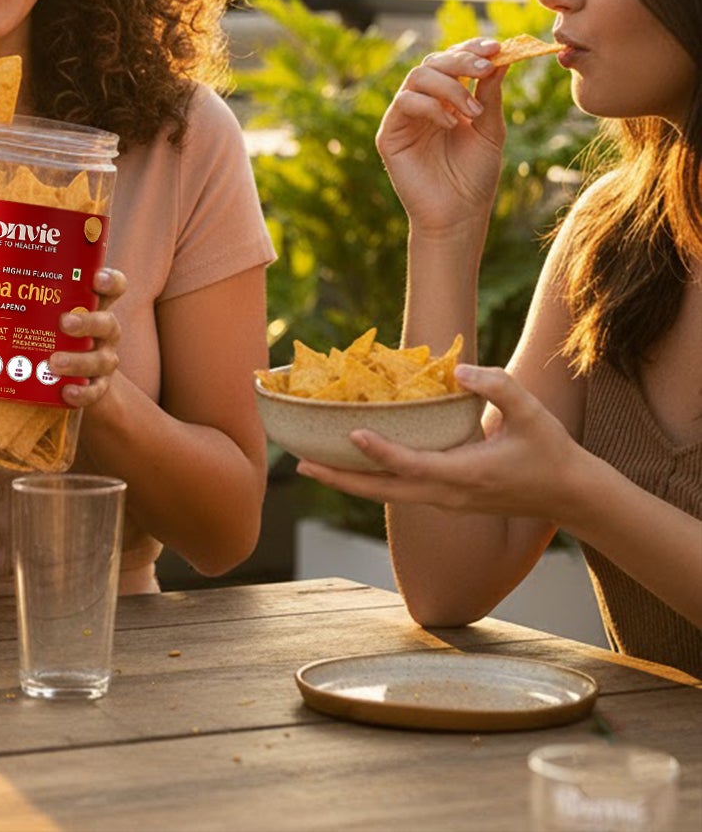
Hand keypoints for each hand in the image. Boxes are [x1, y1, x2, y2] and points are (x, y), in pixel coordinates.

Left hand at [52, 266, 125, 408]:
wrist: (75, 374)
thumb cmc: (54, 332)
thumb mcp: (49, 311)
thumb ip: (32, 297)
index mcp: (95, 306)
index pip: (113, 287)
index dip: (110, 281)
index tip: (96, 278)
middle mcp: (104, 331)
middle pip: (107, 323)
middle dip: (87, 322)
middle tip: (64, 323)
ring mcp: (104, 358)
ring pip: (101, 359)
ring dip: (78, 361)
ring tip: (53, 362)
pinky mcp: (99, 384)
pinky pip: (96, 390)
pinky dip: (82, 392)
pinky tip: (66, 392)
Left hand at [296, 365, 579, 520]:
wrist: (572, 495)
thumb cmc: (551, 450)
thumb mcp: (531, 411)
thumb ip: (497, 386)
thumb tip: (459, 370)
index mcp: (468, 475)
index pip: (413, 465)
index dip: (381, 451)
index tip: (352, 434)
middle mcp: (450, 495)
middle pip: (384, 492)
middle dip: (341, 480)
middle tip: (301, 466)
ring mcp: (447, 501)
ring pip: (388, 495)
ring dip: (349, 483)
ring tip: (310, 466)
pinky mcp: (447, 499)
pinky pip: (400, 491)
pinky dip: (370, 480)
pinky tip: (349, 465)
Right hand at [376, 38, 508, 234]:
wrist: (459, 216)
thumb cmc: (475, 177)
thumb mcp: (490, 130)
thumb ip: (490, 94)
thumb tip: (501, 57)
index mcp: (447, 99)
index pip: (453, 61)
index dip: (471, 49)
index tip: (496, 48)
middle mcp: (423, 103)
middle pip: (434, 62)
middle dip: (461, 60)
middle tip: (486, 68)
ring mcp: (405, 117)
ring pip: (417, 76)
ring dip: (449, 86)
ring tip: (472, 111)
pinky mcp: (390, 133)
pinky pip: (404, 102)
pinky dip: (430, 106)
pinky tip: (451, 123)